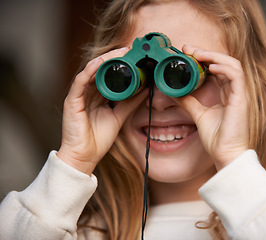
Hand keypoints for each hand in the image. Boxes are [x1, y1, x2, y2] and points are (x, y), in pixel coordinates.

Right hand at [57, 48, 147, 174]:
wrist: (85, 157)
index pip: (108, 75)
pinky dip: (90, 71)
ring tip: (120, 53)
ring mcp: (79, 95)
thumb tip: (147, 90)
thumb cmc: (99, 139)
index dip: (121, 64)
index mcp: (97, 96)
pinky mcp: (72, 100)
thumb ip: (131, 102)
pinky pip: (80, 81)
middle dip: (115, 58)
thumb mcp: (120, 116)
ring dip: (105, 60)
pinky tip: (101, 63)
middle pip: (100, 69)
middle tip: (130, 49)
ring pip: (91, 71)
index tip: (136, 57)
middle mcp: (87, 92)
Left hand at [175, 45, 248, 169]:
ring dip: (214, 56)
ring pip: (232, 65)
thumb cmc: (217, 138)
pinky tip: (210, 66)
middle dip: (206, 53)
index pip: (217, 69)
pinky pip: (236, 76)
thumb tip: (175, 91)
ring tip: (197, 54)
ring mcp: (239, 94)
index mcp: (226, 94)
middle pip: (223, 63)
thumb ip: (189, 101)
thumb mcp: (198, 114)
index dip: (204, 58)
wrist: (225, 154)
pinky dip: (224, 68)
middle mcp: (234, 91)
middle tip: (188, 48)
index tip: (186, 53)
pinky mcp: (241, 99)